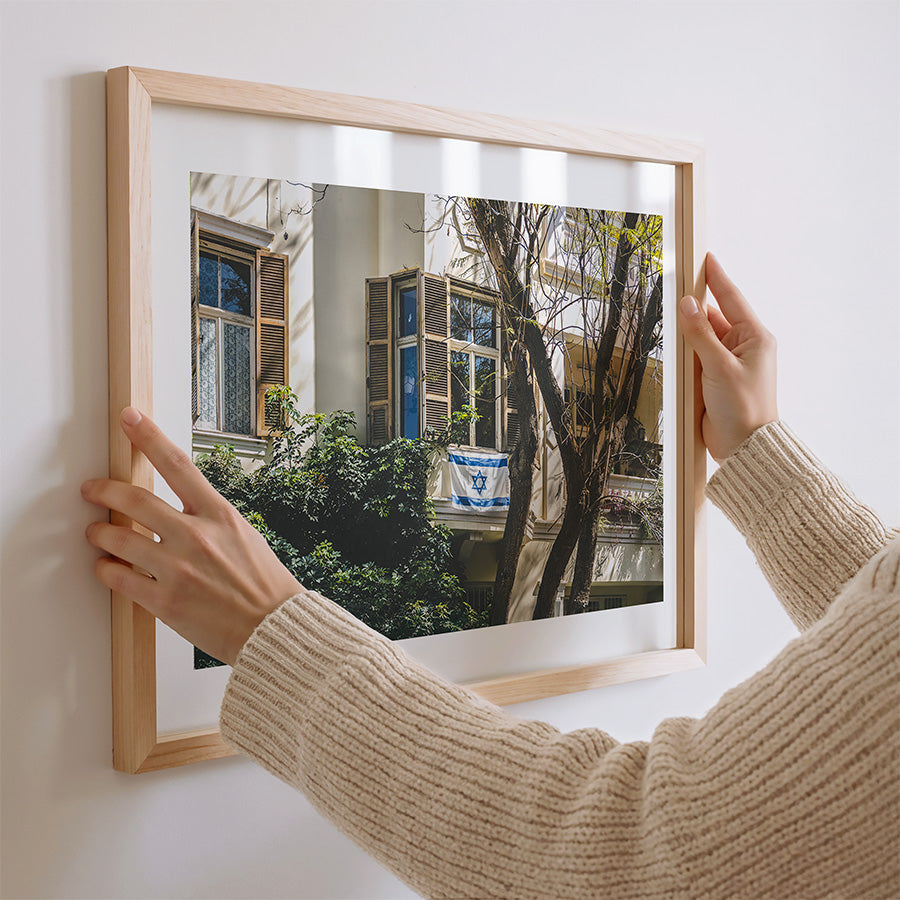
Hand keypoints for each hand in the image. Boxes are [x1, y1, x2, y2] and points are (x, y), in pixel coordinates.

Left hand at [82, 408, 301, 664]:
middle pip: (134, 499)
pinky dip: (106, 569)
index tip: (130, 418)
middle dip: (104, 490)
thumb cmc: (264, 584)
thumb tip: (176, 508)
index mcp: (220, 515)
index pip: (178, 465)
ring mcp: (178, 569)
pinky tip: (105, 566)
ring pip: (118, 538)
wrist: (274, 628)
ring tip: (96, 533)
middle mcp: (196, 536)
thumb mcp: (243, 535)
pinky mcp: (164, 601)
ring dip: (99, 533)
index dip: (149, 437)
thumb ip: (208, 519)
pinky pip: (119, 578)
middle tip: (91, 489)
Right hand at [679, 253, 777, 461]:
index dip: (716, 277)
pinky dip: (686, 357)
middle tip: (673, 297)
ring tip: (676, 338)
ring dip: (688, 339)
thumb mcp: (719, 367)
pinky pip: (696, 358)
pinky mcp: (715, 378)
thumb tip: (687, 304)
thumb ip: (700, 334)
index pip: (731, 298)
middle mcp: (743, 347)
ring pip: (701, 338)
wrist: (744, 447)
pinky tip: (678, 359)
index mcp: (754, 338)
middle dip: (693, 313)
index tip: (705, 258)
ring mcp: (728, 362)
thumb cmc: (744, 409)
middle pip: (712, 318)